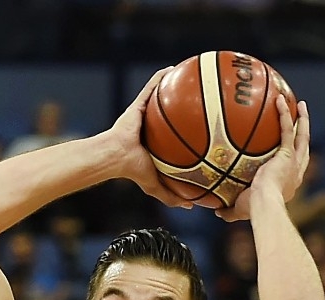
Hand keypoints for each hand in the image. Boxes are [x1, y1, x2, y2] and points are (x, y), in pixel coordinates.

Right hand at [106, 67, 193, 209]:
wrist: (115, 157)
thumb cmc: (132, 171)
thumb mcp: (155, 186)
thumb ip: (171, 195)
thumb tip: (191, 205)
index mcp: (157, 144)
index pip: (177, 135)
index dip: (190, 129)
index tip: (209, 126)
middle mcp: (152, 127)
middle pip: (173, 113)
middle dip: (187, 104)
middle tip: (207, 98)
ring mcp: (144, 115)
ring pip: (163, 97)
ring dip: (175, 86)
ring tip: (193, 76)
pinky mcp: (137, 105)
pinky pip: (151, 88)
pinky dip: (161, 77)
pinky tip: (173, 69)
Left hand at [217, 97, 309, 221]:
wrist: (262, 205)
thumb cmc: (252, 210)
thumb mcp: (239, 210)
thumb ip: (229, 210)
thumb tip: (217, 211)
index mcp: (288, 184)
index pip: (293, 168)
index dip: (292, 158)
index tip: (287, 150)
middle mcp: (296, 172)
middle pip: (303, 148)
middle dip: (303, 134)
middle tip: (300, 121)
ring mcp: (294, 163)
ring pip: (302, 136)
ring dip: (302, 119)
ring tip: (300, 105)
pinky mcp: (287, 154)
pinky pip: (286, 130)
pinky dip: (284, 114)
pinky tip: (279, 100)